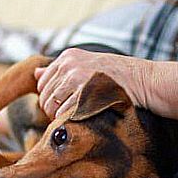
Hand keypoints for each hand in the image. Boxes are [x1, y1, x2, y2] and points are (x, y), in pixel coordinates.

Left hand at [34, 48, 150, 118]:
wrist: (143, 81)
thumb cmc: (116, 78)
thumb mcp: (86, 66)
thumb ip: (60, 70)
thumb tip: (35, 73)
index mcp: (67, 56)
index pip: (41, 83)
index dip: (48, 98)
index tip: (60, 106)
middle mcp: (69, 64)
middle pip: (44, 96)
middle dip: (51, 110)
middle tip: (65, 117)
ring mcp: (76, 77)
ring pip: (50, 105)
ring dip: (58, 117)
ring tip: (72, 119)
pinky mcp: (84, 92)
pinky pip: (63, 112)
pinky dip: (68, 120)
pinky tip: (80, 119)